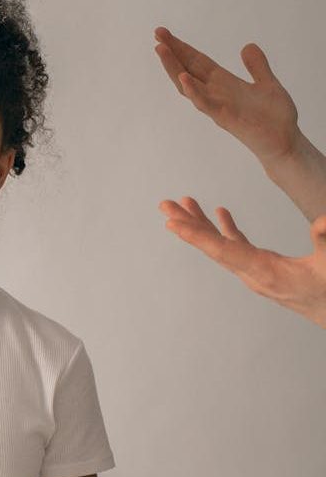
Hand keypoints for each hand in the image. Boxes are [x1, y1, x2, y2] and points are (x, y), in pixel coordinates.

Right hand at [153, 26, 299, 166]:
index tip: (165, 34)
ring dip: (174, 68)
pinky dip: (194, 92)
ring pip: (188, 86)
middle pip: (187, 69)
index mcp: (223, 83)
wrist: (284, 142)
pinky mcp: (225, 118)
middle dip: (172, 53)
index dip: (182, 48)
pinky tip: (184, 78)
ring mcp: (217, 106)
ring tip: (161, 50)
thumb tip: (247, 46)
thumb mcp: (267, 84)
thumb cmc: (274, 118)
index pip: (197, 62)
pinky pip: (205, 104)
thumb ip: (256, 66)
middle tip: (157, 34)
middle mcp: (215, 93)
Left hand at [159, 196, 325, 328]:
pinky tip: (220, 213)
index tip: (172, 223)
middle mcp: (252, 273)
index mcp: (264, 273)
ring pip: (220, 245)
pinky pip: (237, 247)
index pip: (222, 252)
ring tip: (185, 203)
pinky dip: (226, 230)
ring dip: (202, 224)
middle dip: (188, 224)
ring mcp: (254, 272)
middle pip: (212, 247)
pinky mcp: (262, 268)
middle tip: (165, 204)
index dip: (196, 236)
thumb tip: (321, 222)